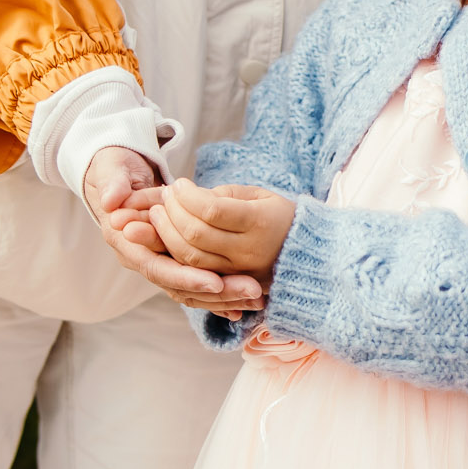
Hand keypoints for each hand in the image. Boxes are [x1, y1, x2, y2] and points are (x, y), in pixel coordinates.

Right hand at [82, 150, 263, 315]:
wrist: (115, 177)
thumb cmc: (115, 169)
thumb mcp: (112, 169)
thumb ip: (113, 182)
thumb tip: (113, 202)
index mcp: (122, 240)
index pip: (157, 268)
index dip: (186, 277)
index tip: (216, 282)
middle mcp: (140, 257)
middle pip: (180, 285)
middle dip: (215, 292)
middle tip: (252, 290)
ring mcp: (158, 260)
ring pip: (191, 290)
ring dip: (225, 295)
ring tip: (259, 296)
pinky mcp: (173, 259)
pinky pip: (198, 283)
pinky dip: (222, 294)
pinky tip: (249, 300)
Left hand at [151, 178, 296, 282]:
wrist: (308, 256)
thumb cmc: (281, 217)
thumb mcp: (260, 196)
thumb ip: (224, 196)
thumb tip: (188, 196)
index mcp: (259, 222)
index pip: (211, 211)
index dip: (188, 196)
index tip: (178, 184)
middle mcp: (248, 251)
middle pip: (196, 235)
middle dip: (172, 213)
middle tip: (165, 196)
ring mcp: (239, 272)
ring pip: (190, 258)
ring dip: (167, 234)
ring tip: (158, 214)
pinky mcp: (231, 285)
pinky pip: (195, 273)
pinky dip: (175, 255)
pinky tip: (167, 237)